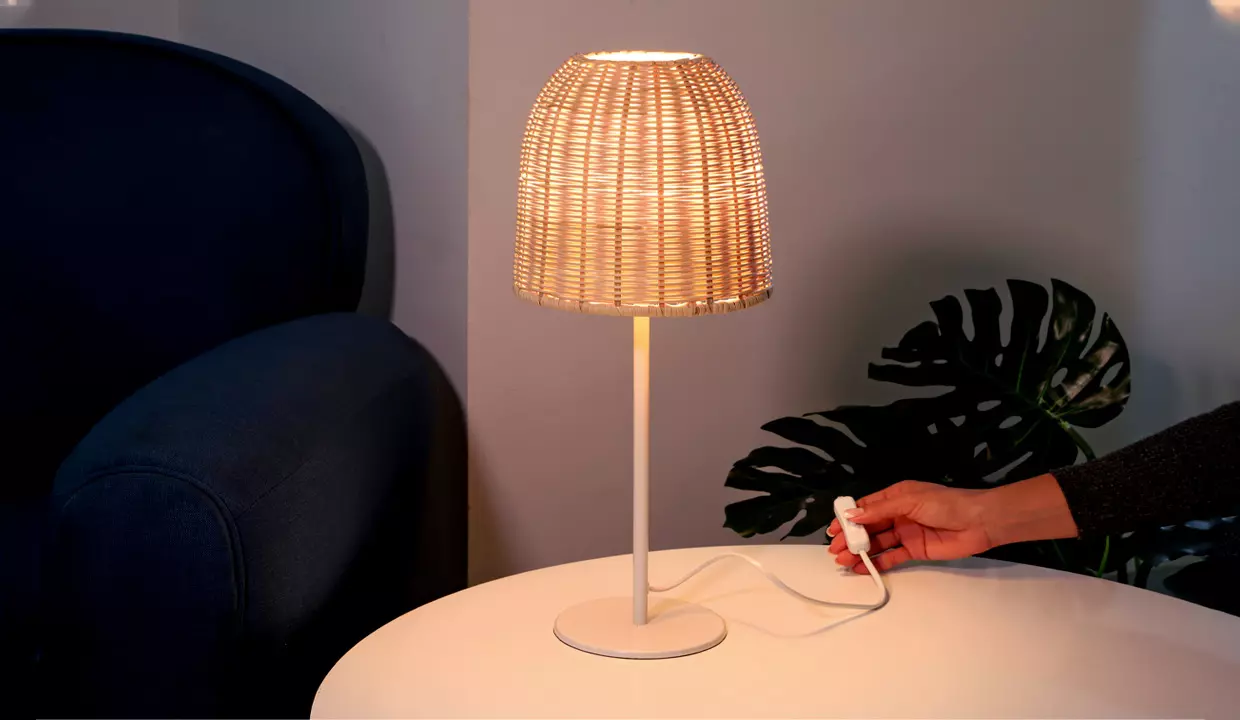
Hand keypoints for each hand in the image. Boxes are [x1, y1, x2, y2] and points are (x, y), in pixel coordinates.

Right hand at [827, 480, 995, 573]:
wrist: (979, 522)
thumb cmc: (945, 504)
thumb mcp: (909, 500)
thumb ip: (880, 510)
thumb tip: (851, 516)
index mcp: (896, 496)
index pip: (866, 507)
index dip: (848, 518)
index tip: (833, 529)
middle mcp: (898, 514)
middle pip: (868, 527)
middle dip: (851, 538)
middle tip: (835, 550)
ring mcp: (906, 533)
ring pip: (877, 543)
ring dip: (860, 551)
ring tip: (843, 561)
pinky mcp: (915, 550)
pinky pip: (891, 556)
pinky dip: (877, 562)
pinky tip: (862, 568)